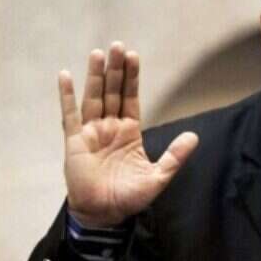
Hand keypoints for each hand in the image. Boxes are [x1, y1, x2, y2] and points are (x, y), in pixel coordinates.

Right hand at [61, 43, 198, 226]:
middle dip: (115, 70)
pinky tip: (66, 75)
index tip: (134, 56)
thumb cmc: (130, 197)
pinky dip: (67, 96)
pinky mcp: (75, 141)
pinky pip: (70, 115)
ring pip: (93, 98)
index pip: (131, 99)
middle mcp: (110, 128)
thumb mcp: (159, 176)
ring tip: (98, 53)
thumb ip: (175, 156)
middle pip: (112, 92)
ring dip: (95, 76)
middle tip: (118, 46)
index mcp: (130, 133)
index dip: (132, 78)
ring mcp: (91, 132)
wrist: (105, 214)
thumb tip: (194, 136)